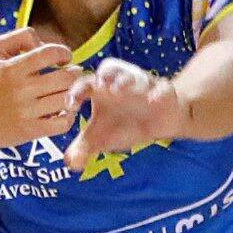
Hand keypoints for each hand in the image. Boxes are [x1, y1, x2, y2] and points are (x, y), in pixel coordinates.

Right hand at [0, 23, 82, 148]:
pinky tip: (63, 111)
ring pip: (66, 100)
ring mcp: (26, 112)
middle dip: (73, 74)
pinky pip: (62, 123)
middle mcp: (21, 90)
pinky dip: (69, 116)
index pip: (49, 54)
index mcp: (13, 68)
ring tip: (67, 92)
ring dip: (72, 94)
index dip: (64, 53)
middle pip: (64, 78)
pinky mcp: (30, 131)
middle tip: (71, 75)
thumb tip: (42, 43)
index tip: (64, 58)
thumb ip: (18, 38)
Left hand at [67, 56, 187, 171]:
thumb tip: (70, 164)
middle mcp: (119, 82)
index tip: (70, 107)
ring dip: (126, 80)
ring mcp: (142, 85)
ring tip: (118, 90)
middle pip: (110, 68)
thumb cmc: (125, 124)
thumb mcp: (101, 139)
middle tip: (99, 85)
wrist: (159, 121)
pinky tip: (152, 101)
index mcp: (100, 90)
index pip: (83, 84)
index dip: (74, 92)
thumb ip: (83, 149)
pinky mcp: (163, 91)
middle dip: (105, 75)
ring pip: (135, 75)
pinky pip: (161, 89)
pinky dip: (157, 93)